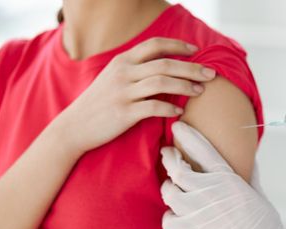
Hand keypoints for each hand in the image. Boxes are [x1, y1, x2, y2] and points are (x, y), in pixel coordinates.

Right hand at [57, 37, 216, 154]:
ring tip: (201, 91)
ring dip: (186, 86)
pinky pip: (153, 107)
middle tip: (211, 73)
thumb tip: (166, 68)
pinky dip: (169, 108)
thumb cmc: (100, 103)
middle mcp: (123, 72)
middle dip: (192, 67)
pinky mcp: (123, 113)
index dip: (178, 45)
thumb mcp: (115, 78)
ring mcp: (123, 92)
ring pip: (162, 83)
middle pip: (165, 63)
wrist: (74, 127)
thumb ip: (137, 70)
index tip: (196, 49)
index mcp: (123, 61)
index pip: (155, 45)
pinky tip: (179, 111)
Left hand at [160, 122, 285, 228]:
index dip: (186, 135)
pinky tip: (177, 218)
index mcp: (228, 180)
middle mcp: (208, 191)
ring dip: (169, 188)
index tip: (178, 128)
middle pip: (176, 167)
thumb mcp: (261, 199)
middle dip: (169, 158)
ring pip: (168, 191)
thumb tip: (251, 160)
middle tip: (167, 155)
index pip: (201, 148)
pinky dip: (170, 216)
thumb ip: (251, 178)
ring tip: (173, 188)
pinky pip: (167, 218)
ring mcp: (194, 212)